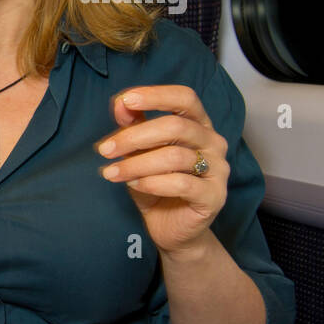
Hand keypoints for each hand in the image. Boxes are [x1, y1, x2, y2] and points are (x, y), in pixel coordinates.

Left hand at [97, 85, 228, 257]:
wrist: (170, 228)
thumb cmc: (156, 184)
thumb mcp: (139, 153)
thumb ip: (133, 126)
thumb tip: (120, 103)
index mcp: (198, 125)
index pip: (185, 98)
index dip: (156, 95)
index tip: (125, 100)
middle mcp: (213, 142)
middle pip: (176, 126)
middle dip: (134, 136)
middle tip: (105, 149)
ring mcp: (218, 169)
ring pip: (175, 156)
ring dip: (136, 164)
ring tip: (111, 172)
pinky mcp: (214, 196)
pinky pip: (182, 183)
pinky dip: (153, 183)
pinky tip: (134, 185)